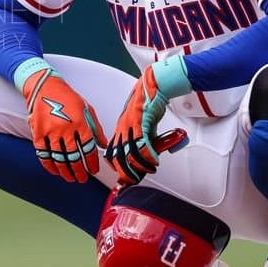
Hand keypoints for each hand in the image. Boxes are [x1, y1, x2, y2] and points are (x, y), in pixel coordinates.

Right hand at [18, 60, 106, 181]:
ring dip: (65, 171)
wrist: (44, 86)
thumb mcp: (87, 109)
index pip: (89, 149)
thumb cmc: (68, 97)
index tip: (93, 170)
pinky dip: (49, 165)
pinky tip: (55, 171)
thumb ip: (96, 128)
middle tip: (82, 179)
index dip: (92, 163)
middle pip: (74, 157)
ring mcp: (51, 131)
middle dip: (79, 171)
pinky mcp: (38, 133)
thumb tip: (103, 145)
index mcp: (80, 123)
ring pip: (59, 158)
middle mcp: (66, 128)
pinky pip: (44, 154)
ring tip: (70, 178)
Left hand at [105, 60, 188, 183]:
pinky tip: (154, 159)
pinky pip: (142, 142)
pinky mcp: (141, 121)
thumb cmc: (148, 103)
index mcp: (120, 130)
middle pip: (119, 156)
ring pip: (130, 152)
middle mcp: (122, 128)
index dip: (118, 168)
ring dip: (141, 165)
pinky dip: (149, 154)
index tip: (124, 179)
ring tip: (149, 169)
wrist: (153, 85)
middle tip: (135, 180)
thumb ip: (143, 139)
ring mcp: (130, 125)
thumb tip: (149, 154)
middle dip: (127, 172)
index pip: (113, 154)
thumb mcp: (142, 125)